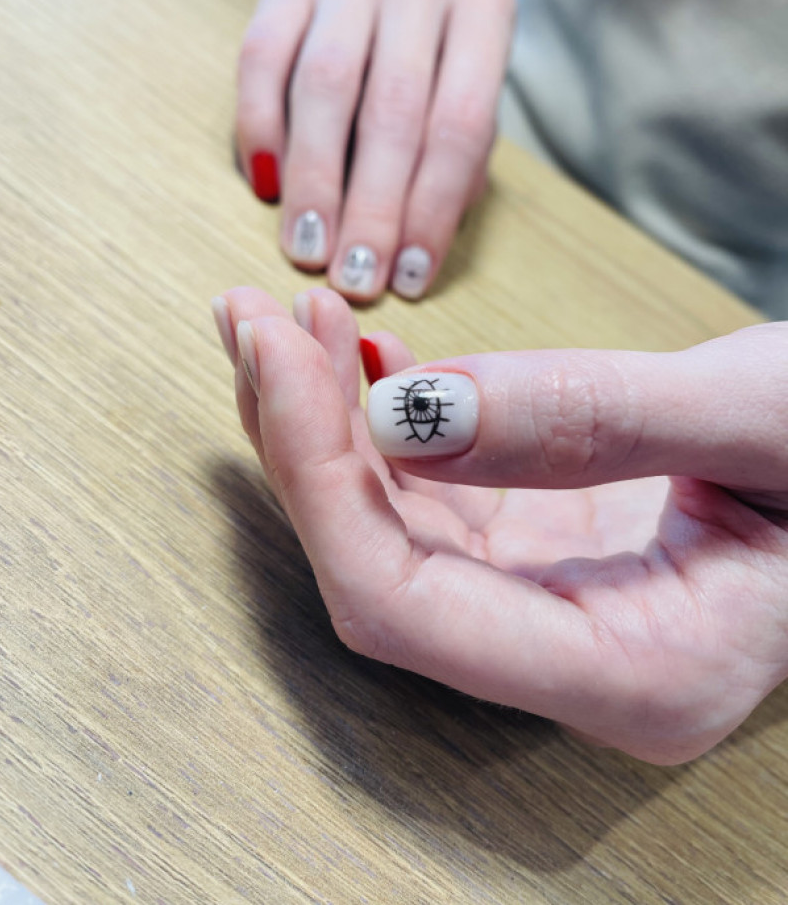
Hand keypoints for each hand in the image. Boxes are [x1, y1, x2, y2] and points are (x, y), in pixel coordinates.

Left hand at [212, 288, 787, 763]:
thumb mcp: (757, 418)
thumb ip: (588, 420)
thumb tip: (406, 412)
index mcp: (634, 672)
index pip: (406, 609)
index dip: (321, 484)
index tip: (277, 356)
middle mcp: (573, 655)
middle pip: (378, 570)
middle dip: (301, 439)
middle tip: (253, 319)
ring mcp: (553, 604)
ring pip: (392, 529)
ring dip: (327, 421)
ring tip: (284, 320)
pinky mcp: (549, 549)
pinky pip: (436, 495)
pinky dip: (385, 420)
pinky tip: (356, 353)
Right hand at [235, 0, 514, 300]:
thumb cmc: (429, 66)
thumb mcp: (466, 104)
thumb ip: (457, 166)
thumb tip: (414, 249)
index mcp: (484, 8)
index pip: (461, 126)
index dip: (431, 210)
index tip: (407, 278)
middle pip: (394, 110)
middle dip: (372, 209)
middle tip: (353, 278)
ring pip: (326, 86)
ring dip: (316, 180)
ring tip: (308, 249)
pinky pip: (263, 61)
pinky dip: (262, 130)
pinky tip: (268, 187)